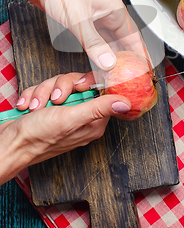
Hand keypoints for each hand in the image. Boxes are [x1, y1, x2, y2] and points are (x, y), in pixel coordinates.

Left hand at [0, 0, 147, 69]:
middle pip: (121, 41)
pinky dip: (95, 51)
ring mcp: (92, 15)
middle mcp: (106, 12)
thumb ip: (94, 43)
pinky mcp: (78, 18)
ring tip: (114, 75)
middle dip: (125, 60)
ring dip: (109, 57)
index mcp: (114, 9)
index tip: (145, 71)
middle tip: (129, 79)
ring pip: (106, 41)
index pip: (134, 38)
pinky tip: (95, 60)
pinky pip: (92, 39)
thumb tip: (108, 63)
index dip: (141, 56)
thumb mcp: (79, 18)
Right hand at [0, 73, 131, 184]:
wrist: (8, 144)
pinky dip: (33, 96)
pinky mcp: (47, 108)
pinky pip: (44, 89)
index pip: (100, 89)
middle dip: (59, 87)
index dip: (86, 83)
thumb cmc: (37, 137)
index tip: (76, 86)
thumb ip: (99, 108)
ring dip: (43, 92)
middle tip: (54, 99)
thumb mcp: (71, 118)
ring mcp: (63, 112)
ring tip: (36, 107)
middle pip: (77, 83)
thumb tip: (126, 103)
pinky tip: (28, 107)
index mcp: (93, 121)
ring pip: (58, 84)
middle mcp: (80, 116)